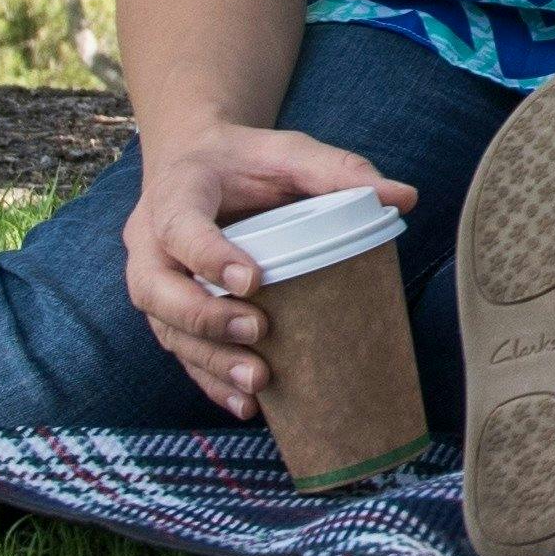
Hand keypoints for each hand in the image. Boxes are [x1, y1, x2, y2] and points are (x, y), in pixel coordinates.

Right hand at [118, 123, 406, 419]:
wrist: (196, 162)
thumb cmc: (246, 160)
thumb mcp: (288, 151)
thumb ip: (338, 169)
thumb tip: (404, 198)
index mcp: (176, 192)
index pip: (179, 226)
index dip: (209, 256)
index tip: (253, 279)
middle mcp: (150, 240)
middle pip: (157, 289)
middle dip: (205, 318)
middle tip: (258, 331)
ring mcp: (154, 279)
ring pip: (167, 328)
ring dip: (209, 360)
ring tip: (258, 382)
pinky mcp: (168, 311)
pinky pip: (180, 350)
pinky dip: (210, 380)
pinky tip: (247, 404)